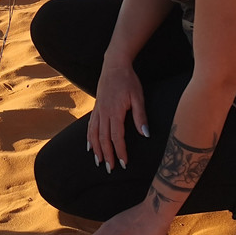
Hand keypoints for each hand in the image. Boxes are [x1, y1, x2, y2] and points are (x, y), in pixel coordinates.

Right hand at [87, 57, 148, 173]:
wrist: (114, 65)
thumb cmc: (129, 80)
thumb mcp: (138, 97)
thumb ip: (140, 116)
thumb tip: (145, 134)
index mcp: (115, 112)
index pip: (116, 137)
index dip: (120, 152)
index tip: (123, 164)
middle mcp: (104, 113)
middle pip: (103, 139)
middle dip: (107, 155)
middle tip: (110, 169)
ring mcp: (98, 110)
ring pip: (94, 134)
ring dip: (96, 149)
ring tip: (99, 162)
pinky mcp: (96, 107)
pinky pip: (90, 125)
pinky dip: (89, 137)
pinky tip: (90, 146)